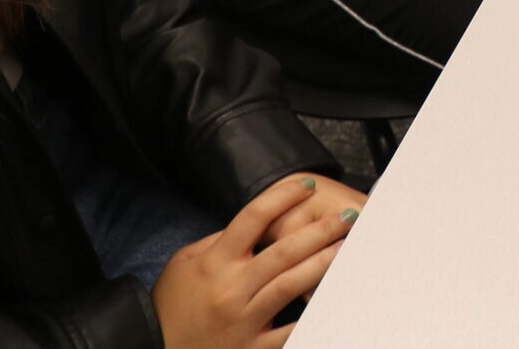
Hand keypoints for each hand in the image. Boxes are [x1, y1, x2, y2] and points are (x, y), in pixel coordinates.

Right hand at [153, 175, 356, 348]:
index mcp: (215, 262)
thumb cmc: (170, 307)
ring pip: (291, 285)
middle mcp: (231, 288)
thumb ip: (217, 242)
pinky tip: (334, 301)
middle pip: (283, 250)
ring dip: (324, 264)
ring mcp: (243, 320)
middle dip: (320, 230)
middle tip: (348, 216)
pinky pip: (289, 332)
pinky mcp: (251, 348)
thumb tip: (252, 224)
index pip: (253, 218)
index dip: (282, 197)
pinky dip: (312, 317)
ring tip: (347, 248)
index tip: (307, 185)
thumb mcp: (183, 264)